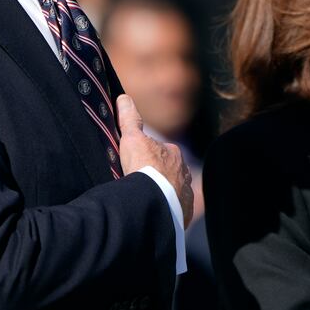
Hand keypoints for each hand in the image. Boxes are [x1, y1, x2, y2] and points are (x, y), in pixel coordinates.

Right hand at [117, 95, 193, 227]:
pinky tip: (156, 213)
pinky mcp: (183, 213)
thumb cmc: (144, 167)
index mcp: (174, 154)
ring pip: (175, 190)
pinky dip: (168, 210)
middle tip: (141, 184)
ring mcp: (185, 193)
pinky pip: (176, 210)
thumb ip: (129, 119)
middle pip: (170, 172)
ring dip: (165, 194)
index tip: (139, 164)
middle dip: (159, 176)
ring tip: (147, 200)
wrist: (156, 201)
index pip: (161, 152)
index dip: (149, 157)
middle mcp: (184, 173)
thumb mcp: (132, 139)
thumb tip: (123, 97)